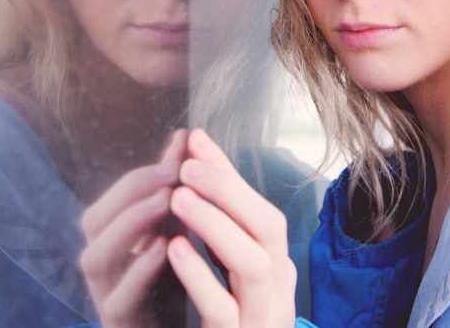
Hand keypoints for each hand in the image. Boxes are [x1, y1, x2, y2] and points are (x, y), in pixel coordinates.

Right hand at [79, 128, 187, 327]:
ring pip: (96, 258)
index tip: (177, 158)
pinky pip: (117, 299)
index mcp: (111, 239)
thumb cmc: (174, 283)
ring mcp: (104, 296)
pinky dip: (138, 273)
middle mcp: (100, 265)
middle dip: (131, 193)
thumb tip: (185, 136)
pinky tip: (165, 249)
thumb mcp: (175, 230)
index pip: (112, 198)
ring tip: (165, 201)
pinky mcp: (117, 324)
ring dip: (129, 225)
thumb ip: (174, 187)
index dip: (141, 176)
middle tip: (170, 174)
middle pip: (94, 221)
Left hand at [167, 129, 296, 327]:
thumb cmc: (236, 321)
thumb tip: (194, 153)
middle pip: (267, 229)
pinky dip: (200, 276)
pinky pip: (222, 310)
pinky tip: (172, 248)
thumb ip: (217, 219)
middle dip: (228, 191)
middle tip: (187, 164)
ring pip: (253, 265)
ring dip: (217, 226)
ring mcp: (262, 317)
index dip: (230, 174)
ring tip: (179, 197)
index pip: (262, 210)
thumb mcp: (230, 271)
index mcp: (276, 265)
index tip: (195, 139)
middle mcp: (277, 287)